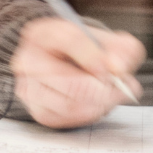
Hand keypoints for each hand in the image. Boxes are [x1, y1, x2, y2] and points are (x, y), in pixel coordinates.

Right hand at [11, 17, 145, 127]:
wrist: (69, 64)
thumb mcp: (109, 39)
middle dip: (103, 89)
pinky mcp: (39, 112)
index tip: (116, 68)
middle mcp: (29, 60)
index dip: (95, 57)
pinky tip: (99, 103)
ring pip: (70, 104)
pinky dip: (90, 113)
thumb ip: (120, 48)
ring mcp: (30, 89)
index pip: (69, 41)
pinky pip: (68, 119)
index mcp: (44, 33)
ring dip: (99, 103)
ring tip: (113, 94)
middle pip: (69, 82)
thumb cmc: (88, 50)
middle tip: (123, 88)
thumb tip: (118, 68)